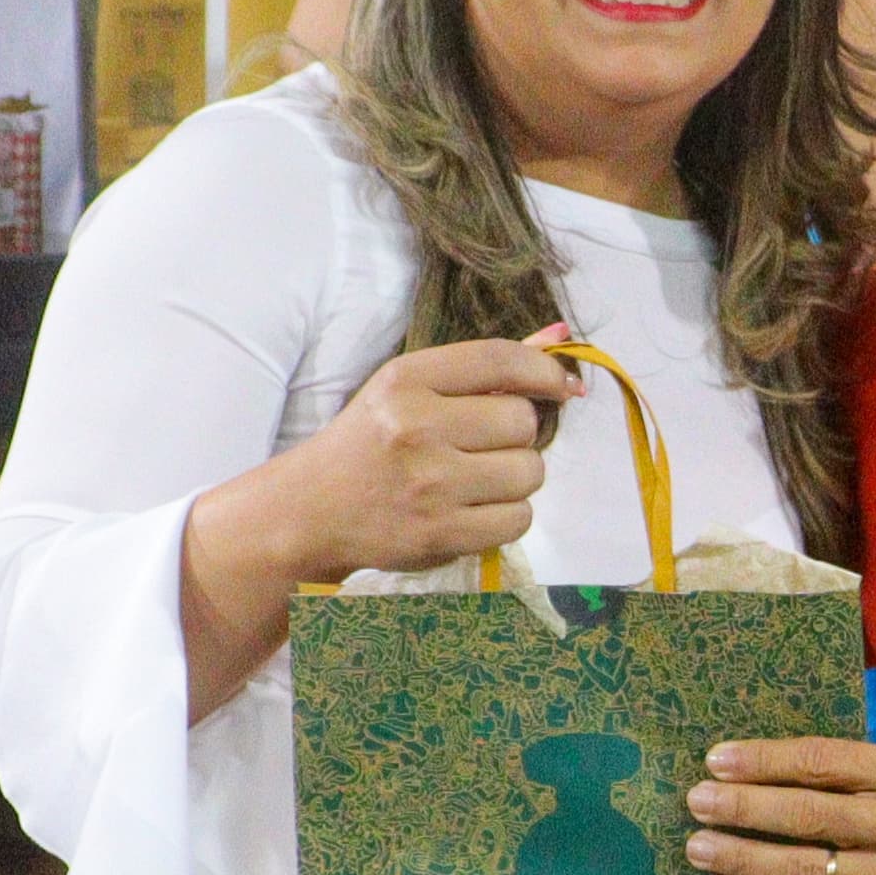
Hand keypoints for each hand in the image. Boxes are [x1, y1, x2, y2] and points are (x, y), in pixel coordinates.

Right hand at [271, 337, 580, 580]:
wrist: (311, 511)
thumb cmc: (371, 443)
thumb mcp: (408, 391)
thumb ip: (481, 370)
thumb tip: (560, 340)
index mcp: (405, 381)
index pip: (498, 360)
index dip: (545, 371)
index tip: (563, 386)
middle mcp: (416, 428)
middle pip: (523, 421)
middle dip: (518, 434)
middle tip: (486, 445)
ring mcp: (429, 485)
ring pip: (529, 472)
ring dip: (516, 477)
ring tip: (477, 480)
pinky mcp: (441, 534)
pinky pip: (519, 518)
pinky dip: (508, 516)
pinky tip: (475, 510)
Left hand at [686, 738, 875, 874]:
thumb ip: (853, 766)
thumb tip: (763, 765)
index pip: (826, 763)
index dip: (767, 761)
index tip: (717, 760)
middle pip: (814, 817)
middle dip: (747, 810)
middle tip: (698, 803)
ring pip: (810, 872)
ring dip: (746, 862)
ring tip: (699, 849)